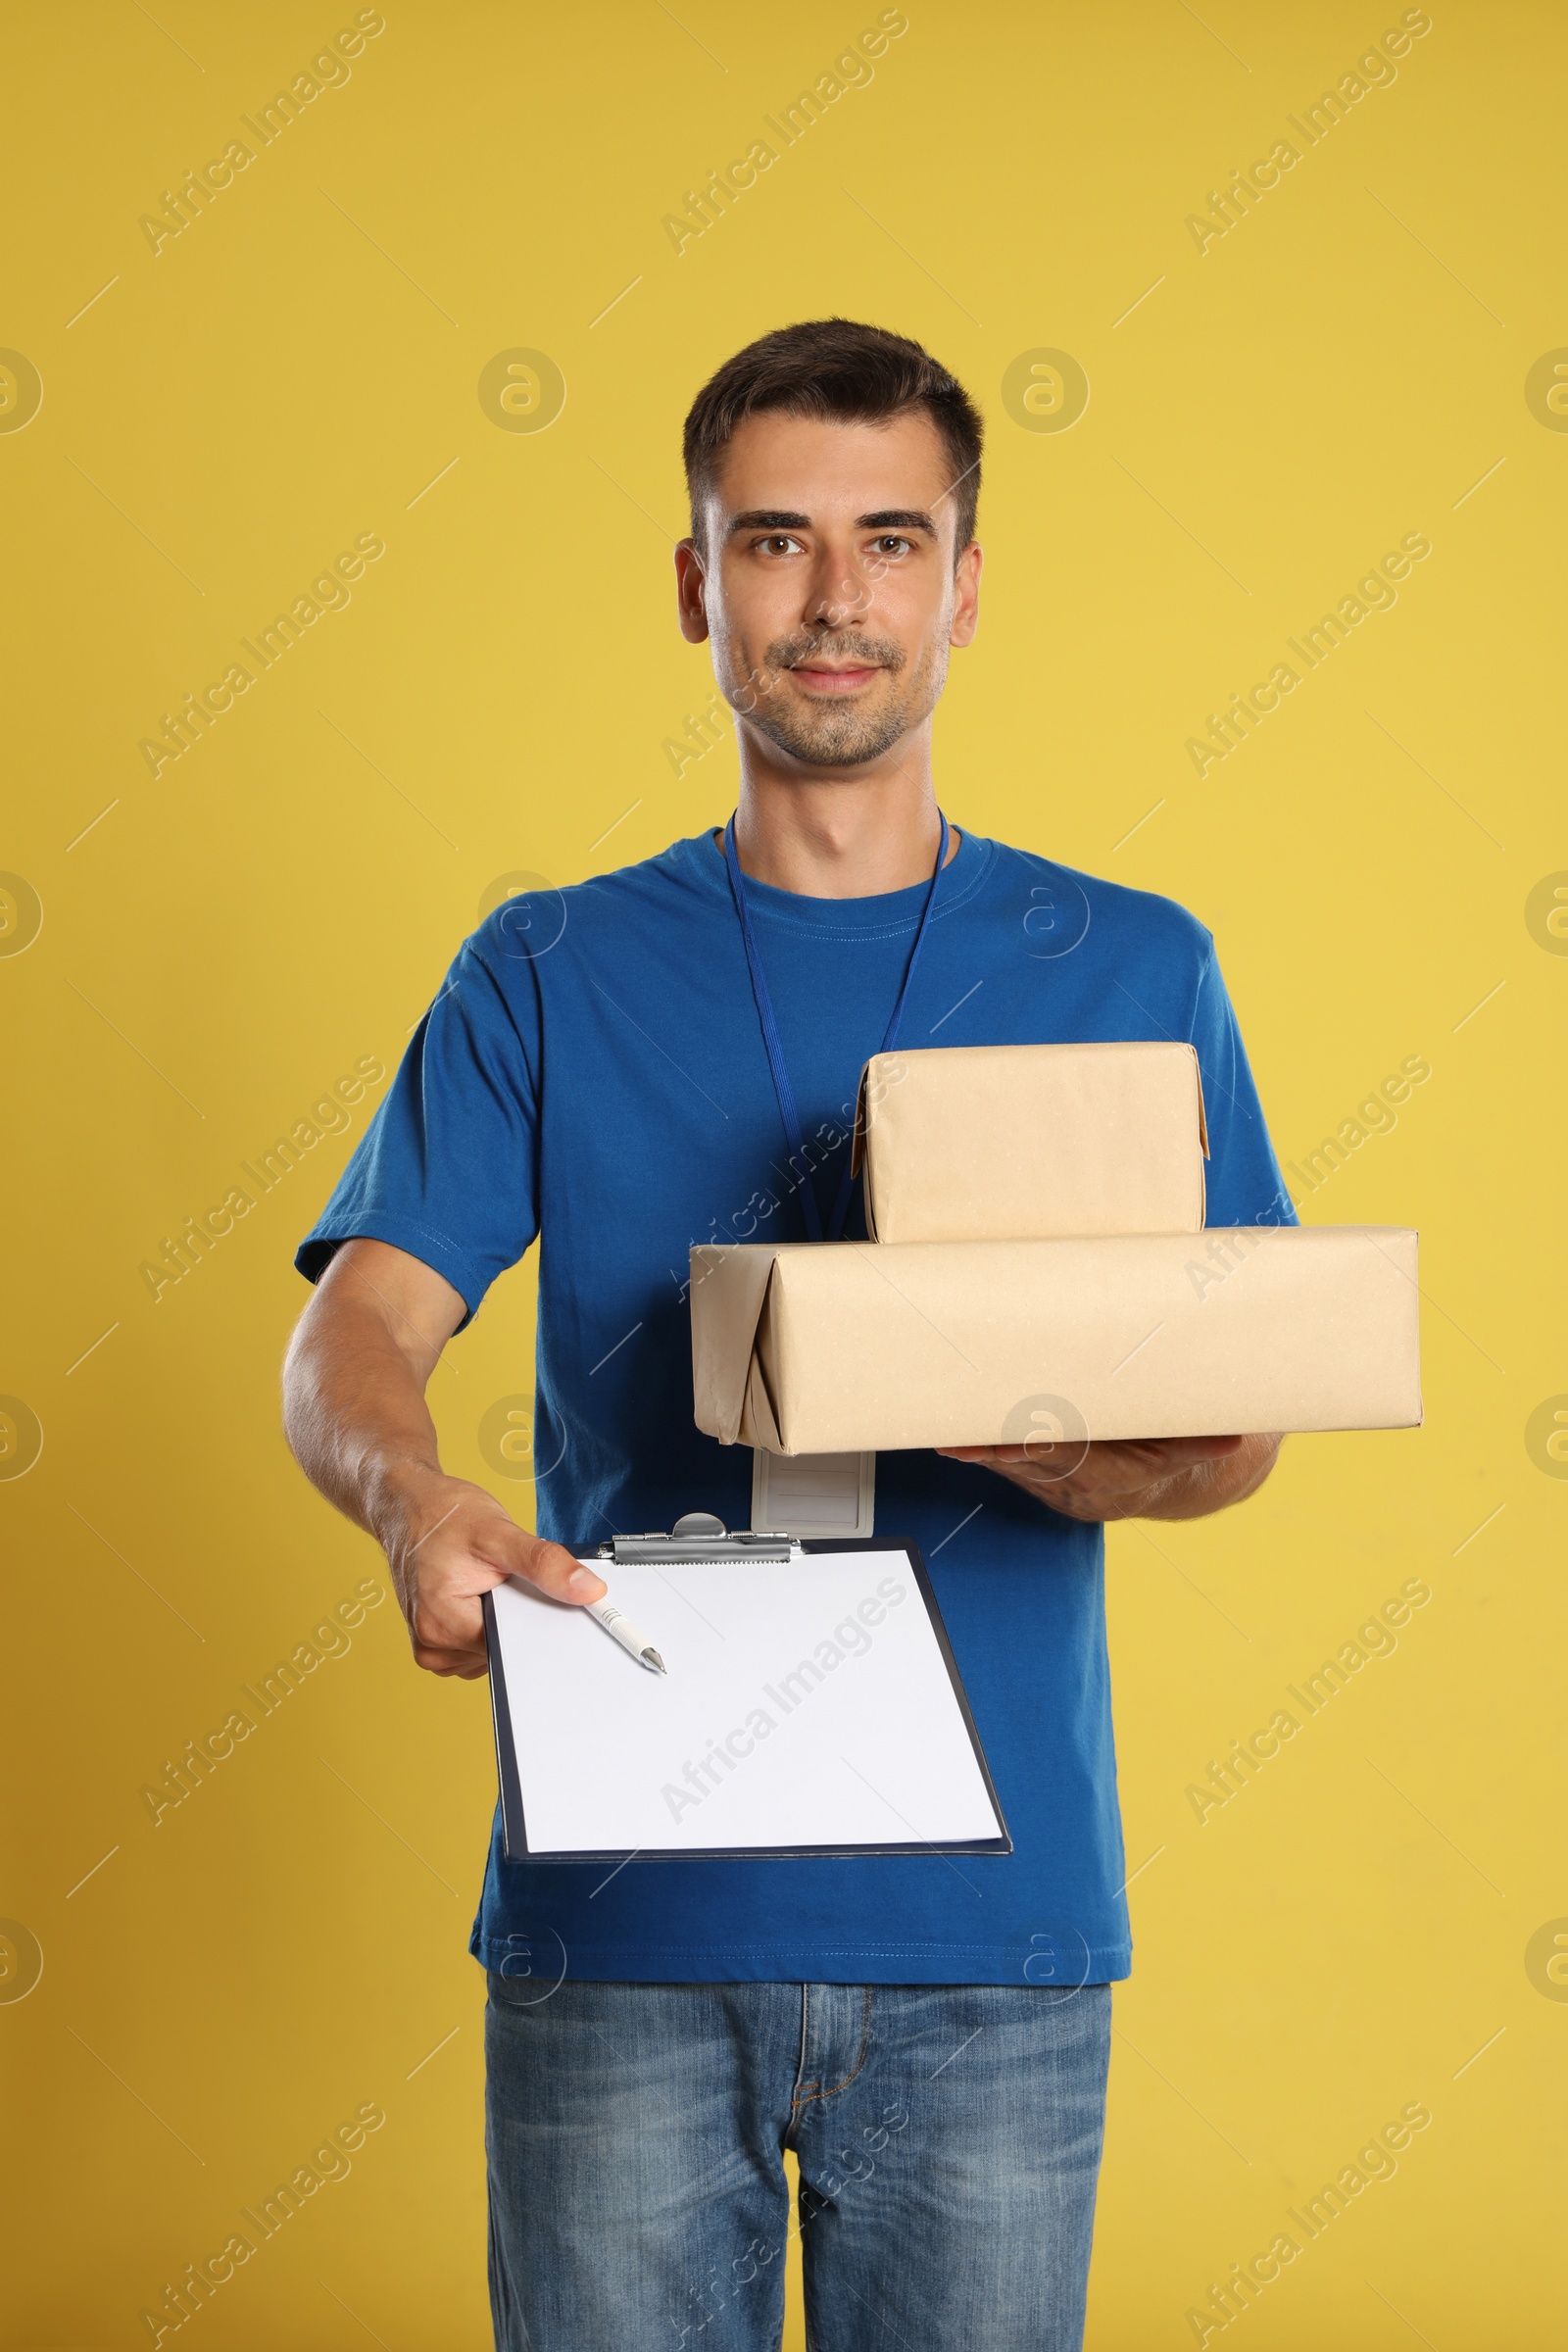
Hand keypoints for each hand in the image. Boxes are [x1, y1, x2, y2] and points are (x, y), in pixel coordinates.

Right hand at [378, 1471, 606, 1678]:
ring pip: (493, 1650)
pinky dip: (489, 1622)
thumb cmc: (443, 1516)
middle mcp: (431, 1643)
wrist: (409, 1506)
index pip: (514, 1646)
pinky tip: (479, 1593)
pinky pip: (479, 1646)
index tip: (544, 1596)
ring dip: (502, 1620)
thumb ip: (545, 1565)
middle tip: (508, 1579)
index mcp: (442, 1624)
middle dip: (518, 1618)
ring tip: (487, 1582)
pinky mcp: (435, 1640)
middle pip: (504, 1649)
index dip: (538, 1621)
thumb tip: (587, 1590)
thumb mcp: (499, 1533)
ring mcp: (431, 1644)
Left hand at [934, 1433, 1277, 1523]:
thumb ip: (1202, 1441)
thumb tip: (1236, 1441)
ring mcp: (1058, 1489)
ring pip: (1013, 1467)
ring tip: (943, 1432)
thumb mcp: (1190, 1444)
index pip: (1073, 1460)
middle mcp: (1083, 1489)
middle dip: (995, 1449)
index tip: (1014, 1440)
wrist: (1168, 1484)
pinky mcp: (1041, 1483)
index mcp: (1117, 1477)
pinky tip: (950, 1435)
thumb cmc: (1177, 1450)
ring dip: (978, 1450)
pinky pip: (1007, 1467)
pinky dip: (980, 1450)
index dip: (1040, 1449)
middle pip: (1032, 1464)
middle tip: (958, 1437)